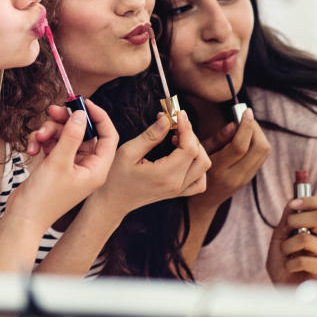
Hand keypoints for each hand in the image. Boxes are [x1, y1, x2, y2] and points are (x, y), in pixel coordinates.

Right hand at [10, 99, 119, 226]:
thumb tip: (81, 114)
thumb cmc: (45, 198)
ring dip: (50, 131)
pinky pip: (53, 144)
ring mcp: (70, 166)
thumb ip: (71, 135)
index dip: (98, 116)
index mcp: (97, 169)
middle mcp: (86, 166)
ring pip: (65, 135)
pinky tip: (32, 148)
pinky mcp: (56, 165)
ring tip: (37, 137)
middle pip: (83, 132)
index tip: (82, 103)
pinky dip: (42, 141)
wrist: (23, 217)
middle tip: (53, 111)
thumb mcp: (59, 162)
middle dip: (66, 121)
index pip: (108, 135)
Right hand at [93, 111, 209, 216]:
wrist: (112, 201)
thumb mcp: (129, 152)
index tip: (177, 115)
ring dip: (195, 149)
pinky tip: (183, 156)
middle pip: (200, 156)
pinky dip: (197, 165)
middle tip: (174, 124)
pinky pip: (200, 180)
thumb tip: (166, 119)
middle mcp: (176, 185)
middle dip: (190, 135)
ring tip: (177, 140)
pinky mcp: (178, 192)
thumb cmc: (116, 177)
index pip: (189, 148)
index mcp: (165, 175)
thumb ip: (151, 135)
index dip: (186, 128)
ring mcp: (179, 191)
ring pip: (203, 166)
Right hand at [195, 108, 270, 208]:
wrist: (204, 200)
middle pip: (259, 148)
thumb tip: (234, 123)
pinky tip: (247, 137)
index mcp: (219, 169)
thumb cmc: (196, 172)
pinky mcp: (250, 178)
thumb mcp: (200, 153)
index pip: (240, 146)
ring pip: (264, 152)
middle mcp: (236, 175)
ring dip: (259, 134)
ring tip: (247, 126)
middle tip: (246, 117)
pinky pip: (261, 156)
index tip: (246, 111)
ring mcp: (246, 178)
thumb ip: (218, 139)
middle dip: (256, 128)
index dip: (246, 126)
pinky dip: (258, 142)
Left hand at [266, 195, 316, 285]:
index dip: (311, 201)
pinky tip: (290, 269)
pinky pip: (303, 260)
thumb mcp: (279, 238)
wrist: (284, 288)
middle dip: (295, 220)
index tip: (295, 203)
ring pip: (306, 239)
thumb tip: (293, 201)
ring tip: (285, 254)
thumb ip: (286, 221)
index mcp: (315, 229)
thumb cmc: (283, 263)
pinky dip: (289, 264)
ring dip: (287, 246)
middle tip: (286, 232)